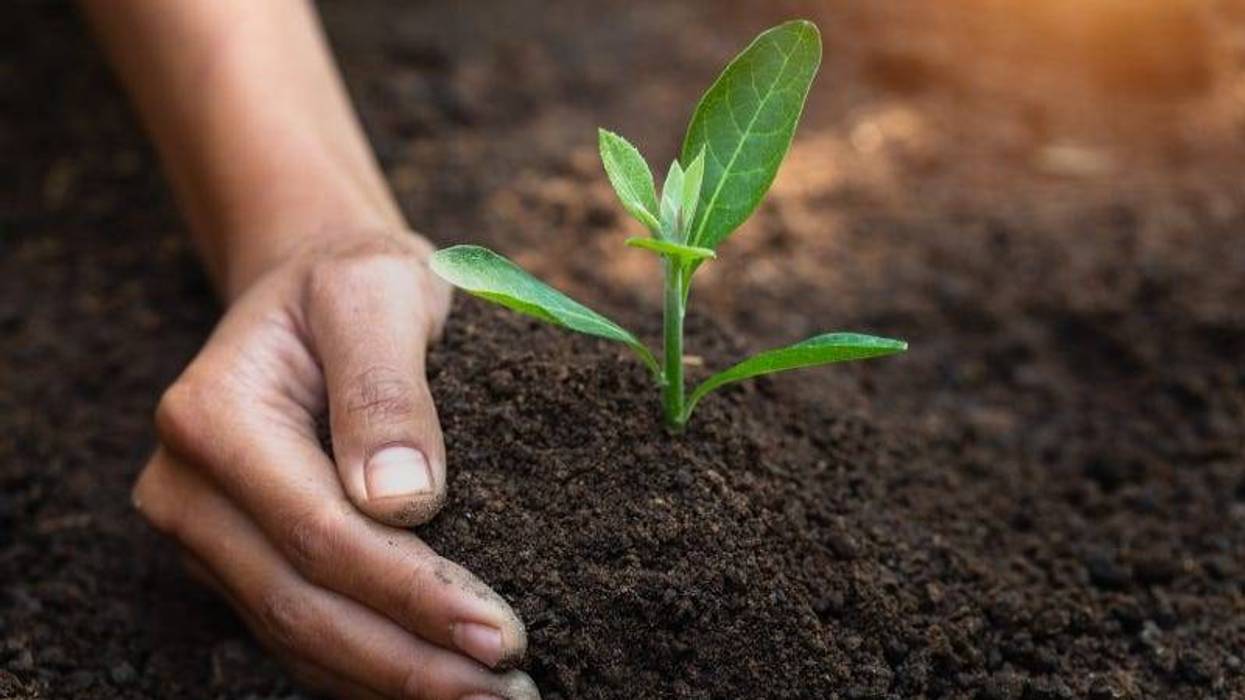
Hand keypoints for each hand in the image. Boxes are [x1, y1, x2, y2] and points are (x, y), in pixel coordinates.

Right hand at [134, 230, 537, 698]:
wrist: (314, 287)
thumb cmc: (356, 282)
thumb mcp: (379, 291)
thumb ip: (386, 387)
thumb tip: (404, 503)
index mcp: (213, 418)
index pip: (321, 534)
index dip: (412, 594)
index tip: (501, 633)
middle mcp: (187, 489)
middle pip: (304, 605)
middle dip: (410, 661)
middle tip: (509, 695)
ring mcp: (205, 533)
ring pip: (297, 637)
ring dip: (393, 682)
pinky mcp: (237, 559)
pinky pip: (298, 634)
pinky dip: (366, 670)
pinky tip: (433, 684)